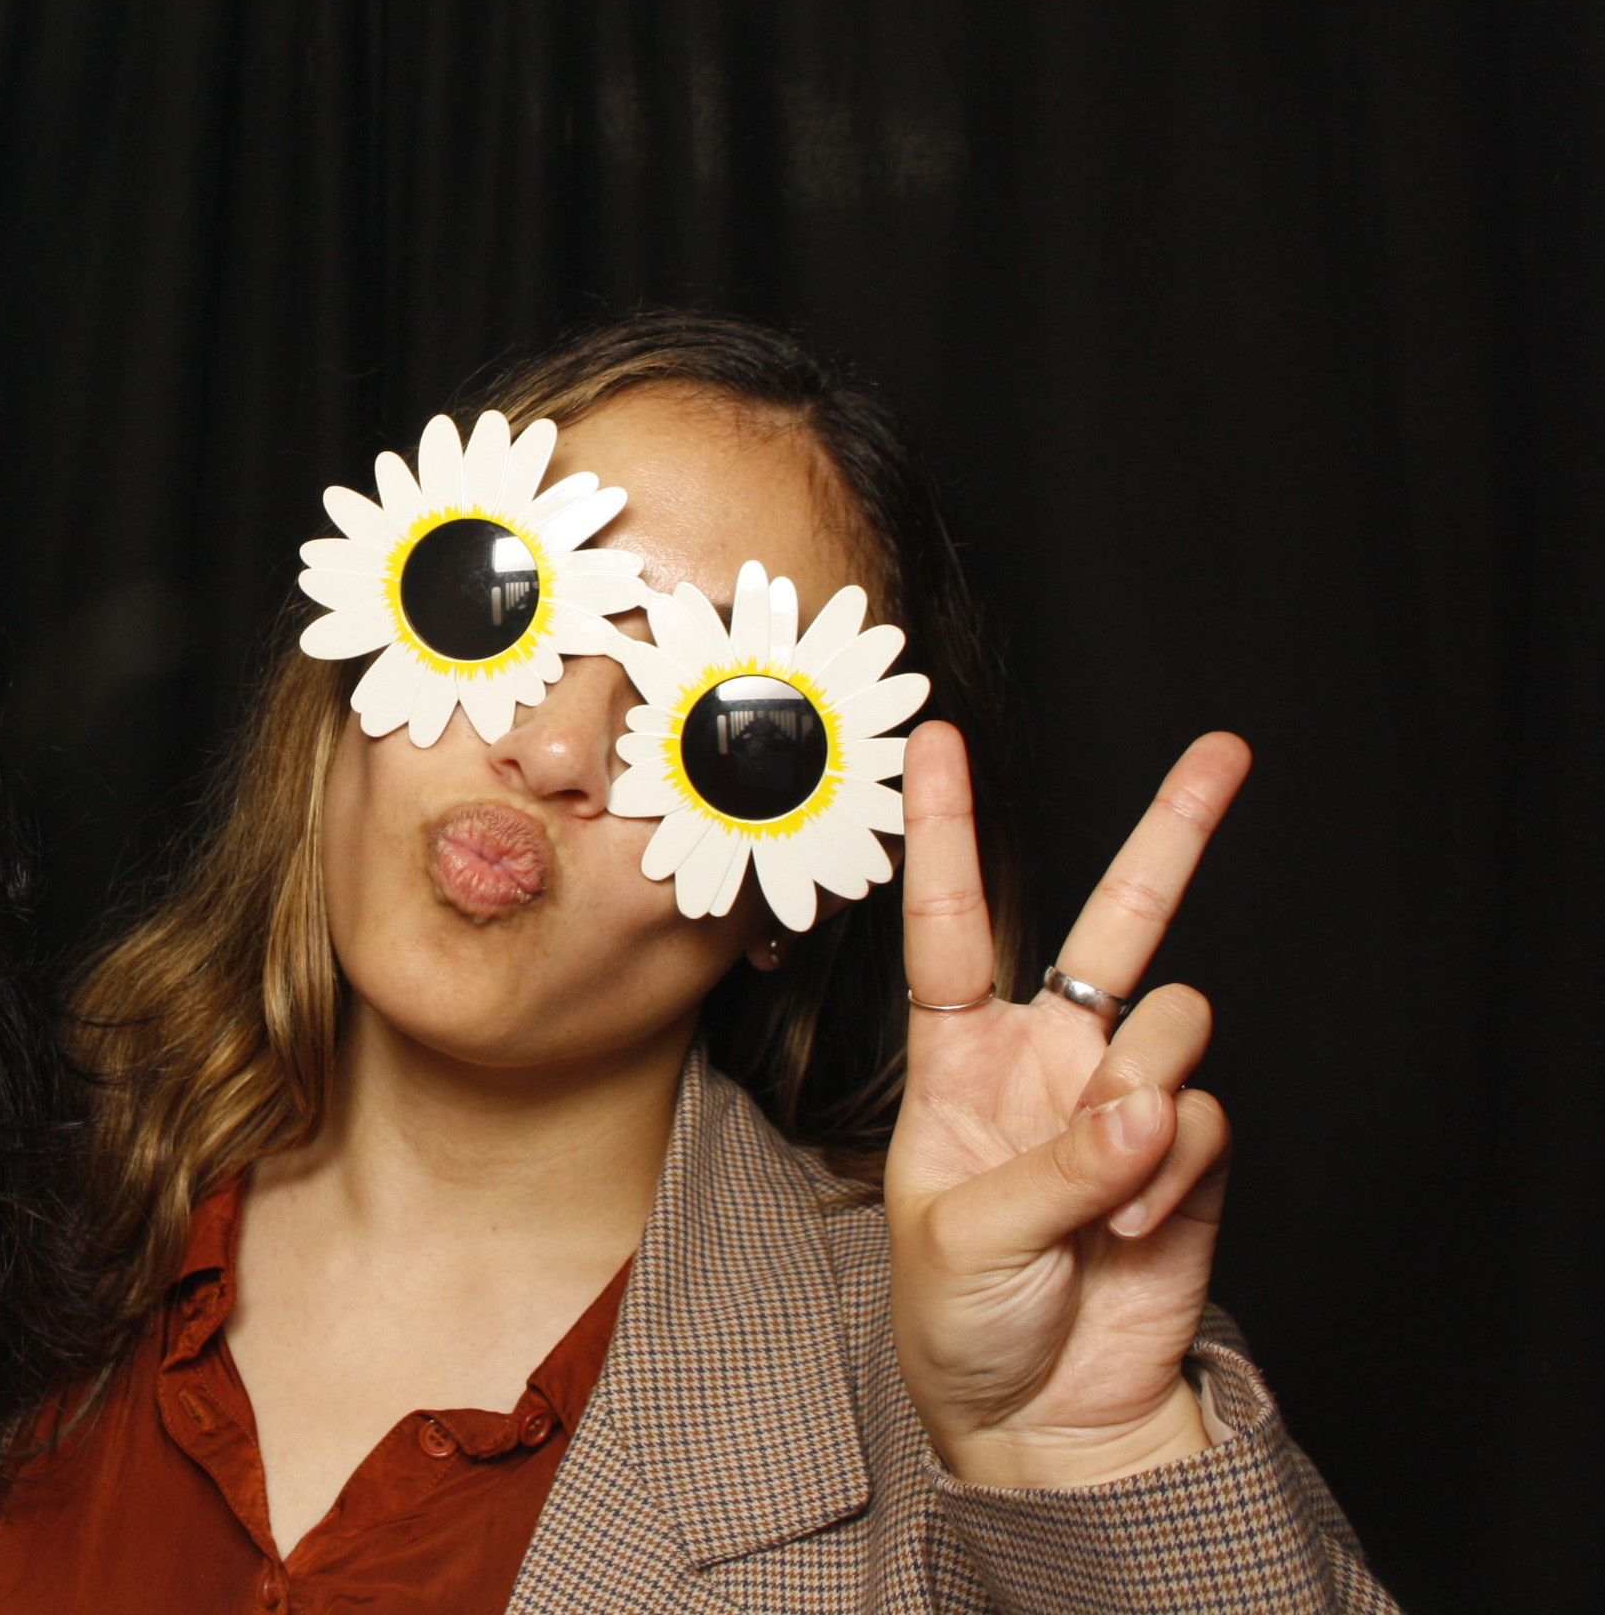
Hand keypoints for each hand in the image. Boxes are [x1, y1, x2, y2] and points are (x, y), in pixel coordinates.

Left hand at [883, 721, 1251, 1489]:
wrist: (1041, 1416)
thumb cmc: (961, 1320)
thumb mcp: (965, 1238)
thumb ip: (1056, 1166)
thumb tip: (1148, 1107)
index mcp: (959, 1060)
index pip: (948, 924)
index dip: (943, 832)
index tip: (936, 742)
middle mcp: (1048, 1059)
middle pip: (1116, 923)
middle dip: (1172, 835)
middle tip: (1223, 754)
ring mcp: (1123, 1101)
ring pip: (1174, 1025)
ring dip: (1143, 1105)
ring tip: (1099, 1198)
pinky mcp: (1187, 1155)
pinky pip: (1204, 1120)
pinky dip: (1169, 1179)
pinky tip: (1128, 1236)